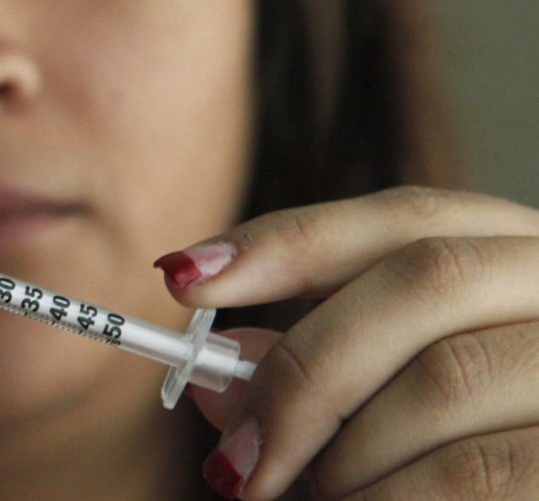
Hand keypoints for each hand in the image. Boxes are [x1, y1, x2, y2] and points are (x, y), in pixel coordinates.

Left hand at [157, 187, 538, 499]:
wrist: (519, 500)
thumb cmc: (460, 453)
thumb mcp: (392, 404)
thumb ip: (319, 376)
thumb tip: (215, 380)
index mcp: (519, 260)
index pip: (405, 217)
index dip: (287, 240)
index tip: (184, 277)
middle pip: (421, 281)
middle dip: (305, 370)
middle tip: (235, 460)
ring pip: (441, 381)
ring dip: (348, 456)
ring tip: (327, 495)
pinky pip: (466, 474)